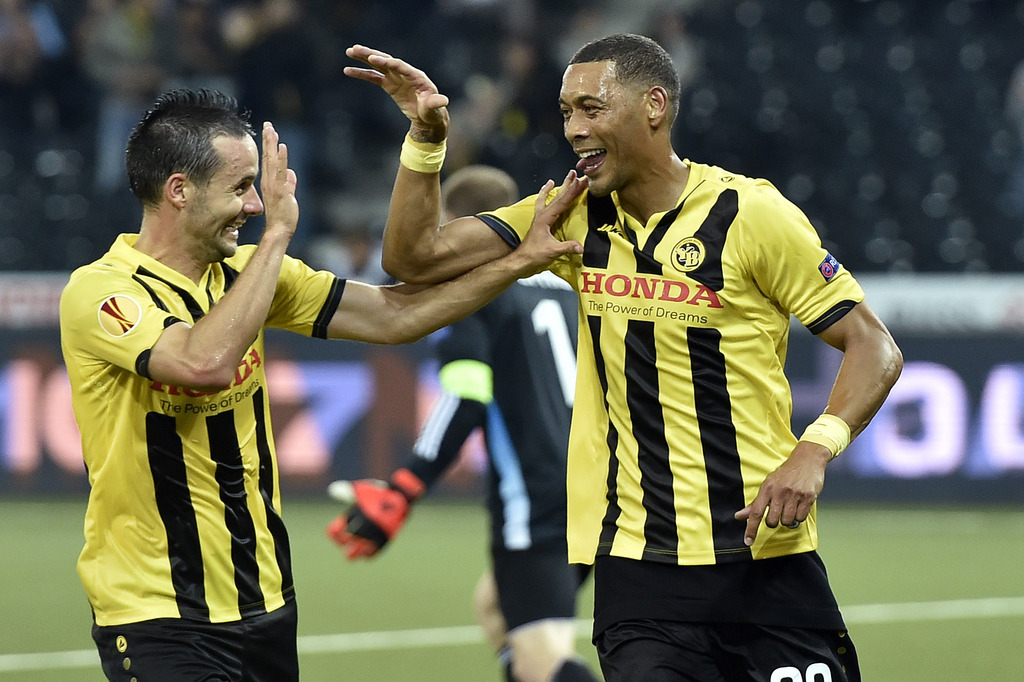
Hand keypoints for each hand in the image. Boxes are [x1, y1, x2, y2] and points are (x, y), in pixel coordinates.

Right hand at [261, 121, 298, 238]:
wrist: (279, 231)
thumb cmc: (283, 217)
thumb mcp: (288, 197)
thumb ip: (290, 184)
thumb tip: (292, 173)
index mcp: (269, 182)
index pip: (269, 161)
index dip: (269, 146)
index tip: (269, 132)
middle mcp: (269, 182)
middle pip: (268, 157)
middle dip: (267, 140)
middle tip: (267, 124)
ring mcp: (273, 186)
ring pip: (272, 161)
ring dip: (271, 144)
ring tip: (271, 130)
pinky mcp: (280, 191)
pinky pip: (280, 172)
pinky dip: (281, 158)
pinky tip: (281, 147)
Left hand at [325, 469, 425, 558]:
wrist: (400, 496)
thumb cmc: (379, 492)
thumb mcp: (361, 490)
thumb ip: (345, 491)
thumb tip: (332, 490)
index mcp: (353, 515)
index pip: (335, 531)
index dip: (335, 533)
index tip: (339, 530)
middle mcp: (361, 526)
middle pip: (345, 542)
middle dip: (344, 541)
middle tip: (346, 540)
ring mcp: (372, 535)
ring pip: (356, 552)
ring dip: (354, 551)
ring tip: (354, 550)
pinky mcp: (383, 540)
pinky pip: (372, 553)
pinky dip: (368, 553)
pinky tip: (367, 551)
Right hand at [344, 44, 449, 141]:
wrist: (428, 117)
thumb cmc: (432, 112)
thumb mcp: (434, 109)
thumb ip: (435, 103)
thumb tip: (443, 101)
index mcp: (416, 77)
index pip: (400, 66)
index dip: (387, 62)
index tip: (374, 59)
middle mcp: (405, 73)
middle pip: (387, 60)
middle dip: (372, 54)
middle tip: (356, 49)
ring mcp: (396, 78)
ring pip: (378, 65)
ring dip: (364, 59)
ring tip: (350, 52)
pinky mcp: (390, 85)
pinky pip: (373, 77)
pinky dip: (362, 73)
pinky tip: (348, 70)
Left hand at [506, 171, 586, 276]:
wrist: (522, 259)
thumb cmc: (534, 255)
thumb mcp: (552, 251)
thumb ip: (567, 247)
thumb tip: (581, 247)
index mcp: (545, 218)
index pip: (562, 202)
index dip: (573, 191)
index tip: (581, 181)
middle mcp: (542, 215)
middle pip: (557, 196)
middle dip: (568, 184)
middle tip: (575, 173)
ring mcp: (540, 217)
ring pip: (550, 197)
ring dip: (558, 187)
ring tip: (565, 177)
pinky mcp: (540, 221)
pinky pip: (543, 202)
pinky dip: (545, 194)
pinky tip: (547, 188)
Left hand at [734, 442, 830, 545]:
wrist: (807, 460)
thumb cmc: (785, 474)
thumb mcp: (768, 485)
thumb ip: (755, 503)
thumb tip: (738, 516)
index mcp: (767, 488)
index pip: (755, 512)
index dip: (750, 528)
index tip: (748, 541)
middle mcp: (779, 492)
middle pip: (771, 521)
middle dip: (773, 521)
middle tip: (778, 511)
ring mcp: (794, 494)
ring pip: (787, 521)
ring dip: (787, 519)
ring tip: (789, 507)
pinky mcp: (808, 497)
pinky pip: (801, 518)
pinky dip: (799, 516)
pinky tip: (799, 506)